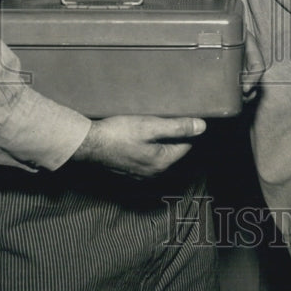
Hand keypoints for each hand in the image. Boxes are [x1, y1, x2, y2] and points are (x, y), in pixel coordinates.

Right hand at [72, 114, 205, 177]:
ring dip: (159, 141)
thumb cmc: (119, 133)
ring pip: (159, 154)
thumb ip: (177, 127)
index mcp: (162, 162)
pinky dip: (146, 147)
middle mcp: (153, 173)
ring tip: (152, 124)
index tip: (182, 116)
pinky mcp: (128, 170)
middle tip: (166, 117)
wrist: (88, 144)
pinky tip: (138, 135)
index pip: (186, 145)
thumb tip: (202, 127)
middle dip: (172, 135)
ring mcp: (140, 174)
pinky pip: (145, 157)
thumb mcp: (150, 126)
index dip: (186, 130)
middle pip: (172, 151)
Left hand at [201, 0, 264, 95]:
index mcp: (245, 39)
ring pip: (242, 80)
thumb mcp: (218, 0)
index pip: (257, 61)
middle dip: (247, 90)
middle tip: (239, 100)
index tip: (247, 86)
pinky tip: (218, 95)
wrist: (219, 4)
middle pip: (251, 76)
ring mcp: (235, 58)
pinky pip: (231, 78)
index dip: (254, 75)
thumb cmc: (221, 4)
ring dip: (239, 92)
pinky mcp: (225, 62)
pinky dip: (229, 89)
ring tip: (232, 102)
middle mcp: (243, 51)